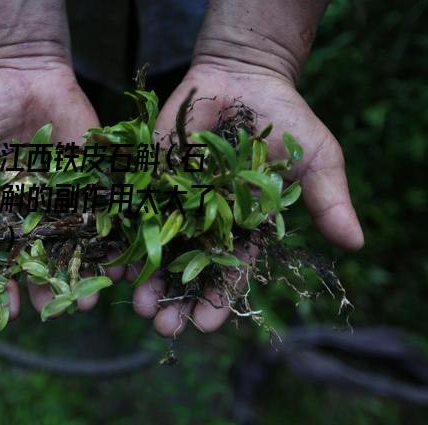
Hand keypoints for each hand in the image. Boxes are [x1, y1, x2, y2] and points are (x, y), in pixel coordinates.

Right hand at [0, 59, 100, 318]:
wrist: (18, 69)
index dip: (1, 286)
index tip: (8, 310)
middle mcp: (28, 214)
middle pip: (39, 260)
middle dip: (47, 287)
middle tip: (58, 311)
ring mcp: (61, 199)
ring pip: (73, 245)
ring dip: (82, 272)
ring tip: (90, 299)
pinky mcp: (90, 180)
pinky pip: (103, 213)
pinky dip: (112, 236)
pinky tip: (120, 262)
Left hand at [131, 63, 363, 336]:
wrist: (245, 77)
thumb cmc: (286, 119)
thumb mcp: (316, 160)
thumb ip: (328, 200)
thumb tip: (355, 243)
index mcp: (242, 227)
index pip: (229, 271)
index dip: (218, 298)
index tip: (205, 325)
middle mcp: (205, 220)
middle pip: (187, 268)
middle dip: (174, 299)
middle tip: (161, 326)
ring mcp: (176, 199)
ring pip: (156, 246)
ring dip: (145, 276)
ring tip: (135, 302)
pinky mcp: (152, 174)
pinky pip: (133, 207)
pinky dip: (122, 232)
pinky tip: (111, 259)